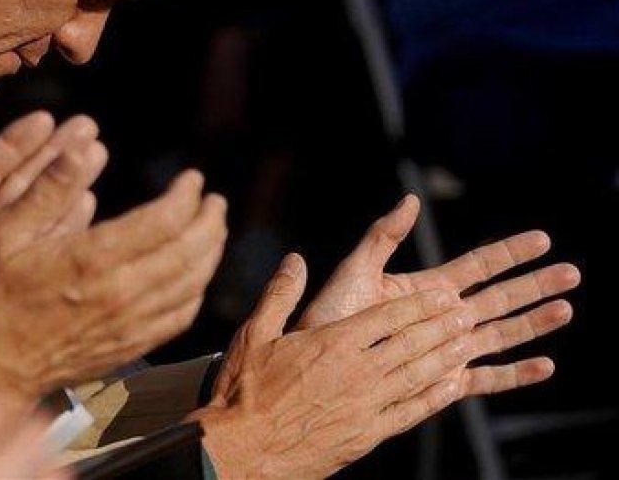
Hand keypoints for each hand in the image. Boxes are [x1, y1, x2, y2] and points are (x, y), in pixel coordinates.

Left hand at [0, 112, 102, 375]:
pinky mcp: (9, 280)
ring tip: (98, 154)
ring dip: (67, 183)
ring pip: (36, 209)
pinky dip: (66, 228)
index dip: (14, 144)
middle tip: (86, 126)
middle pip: (18, 180)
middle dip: (52, 152)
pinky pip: (42, 247)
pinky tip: (91, 206)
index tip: (44, 121)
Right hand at [0, 166, 227, 412]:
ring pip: (193, 284)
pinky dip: (197, 290)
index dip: (186, 195)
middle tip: (214, 200)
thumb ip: (47, 190)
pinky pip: (181, 316)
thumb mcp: (3, 232)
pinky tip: (195, 275)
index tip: (193, 178)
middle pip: (190, 251)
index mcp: (93, 259)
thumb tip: (82, 150)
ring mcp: (130, 324)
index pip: (165, 221)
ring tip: (213, 229)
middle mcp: (121, 293)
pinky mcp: (131, 347)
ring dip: (211, 252)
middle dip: (210, 220)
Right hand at [195, 254, 477, 478]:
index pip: (387, 318)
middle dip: (442, 326)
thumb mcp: (253, 334)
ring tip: (468, 343)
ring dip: (445, 357)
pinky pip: (411, 412)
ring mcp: (366, 406)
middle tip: (468, 313)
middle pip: (411, 344)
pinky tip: (451, 387)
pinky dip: (435, 398)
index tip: (442, 294)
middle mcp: (357, 372)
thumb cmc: (244, 391)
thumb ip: (280, 294)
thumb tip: (295, 260)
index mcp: (332, 343)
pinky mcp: (367, 434)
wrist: (243, 450)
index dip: (419, 305)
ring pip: (418, 376)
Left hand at [298, 194, 577, 396]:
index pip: (476, 266)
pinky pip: (483, 379)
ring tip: (567, 310)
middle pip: (498, 298)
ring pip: (499, 335)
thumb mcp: (355, 271)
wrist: (314, 366)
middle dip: (534, 285)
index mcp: (424, 290)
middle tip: (573, 273)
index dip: (508, 253)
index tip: (542, 239)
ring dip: (534, 323)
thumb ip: (384, 237)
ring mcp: (444, 350)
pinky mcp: (441, 383)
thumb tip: (410, 199)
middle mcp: (440, 318)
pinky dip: (514, 375)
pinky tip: (544, 366)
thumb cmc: (328, 318)